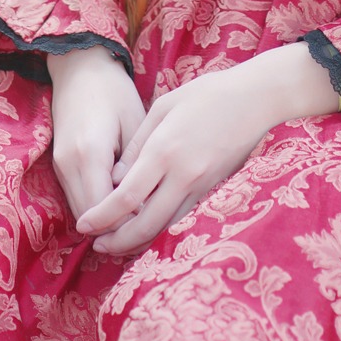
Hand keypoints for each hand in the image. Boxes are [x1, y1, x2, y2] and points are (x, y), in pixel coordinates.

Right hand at [48, 43, 145, 224]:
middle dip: (117, 228)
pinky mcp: (58, 164)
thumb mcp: (134, 121)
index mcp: (90, 154)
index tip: (154, 222)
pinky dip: (96, 205)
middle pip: (90, 218)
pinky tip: (120, 200)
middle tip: (148, 227)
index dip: (128, 223)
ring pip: (81, 211)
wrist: (79, 66)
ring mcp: (59, 166)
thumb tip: (144, 203)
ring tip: (137, 216)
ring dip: (105, 219)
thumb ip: (136, 164)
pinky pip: (76, 197)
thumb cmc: (114, 90)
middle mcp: (68, 165)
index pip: (105, 210)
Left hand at [75, 42, 335, 255]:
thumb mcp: (165, 107)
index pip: (126, 197)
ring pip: (166, 227)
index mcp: (164, 150)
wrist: (256, 99)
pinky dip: (163, 229)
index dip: (102, 217)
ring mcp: (201, 186)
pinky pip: (184, 218)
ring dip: (139, 241)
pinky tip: (150, 229)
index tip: (84, 226)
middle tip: (98, 246)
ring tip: (118, 243)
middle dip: (117, 241)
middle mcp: (182, 175)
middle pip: (145, 224)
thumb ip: (139, 144)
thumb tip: (117, 178)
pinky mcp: (215, 191)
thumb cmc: (207, 94)